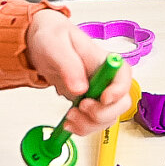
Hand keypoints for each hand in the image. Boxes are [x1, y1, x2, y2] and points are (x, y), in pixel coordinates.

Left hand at [26, 10, 133, 135]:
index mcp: (102, 60)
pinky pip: (94, 123)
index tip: (104, 98)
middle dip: (102, 113)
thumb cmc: (51, 37)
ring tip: (69, 117)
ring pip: (109, 117)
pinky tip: (68, 122)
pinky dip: (82, 128)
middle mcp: (105, 78)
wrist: (40, 44)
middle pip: (121, 102)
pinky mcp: (88, 104)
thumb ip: (69, 65)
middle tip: (81, 108)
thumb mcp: (55, 44)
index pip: (124, 75)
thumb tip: (80, 88)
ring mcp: (97, 92)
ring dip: (90, 124)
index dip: (119, 90)